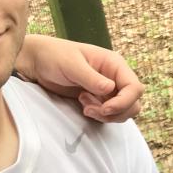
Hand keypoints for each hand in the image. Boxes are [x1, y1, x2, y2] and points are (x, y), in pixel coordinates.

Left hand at [16, 33, 144, 121]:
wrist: (37, 63)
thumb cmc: (54, 56)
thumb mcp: (71, 65)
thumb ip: (91, 78)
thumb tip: (110, 88)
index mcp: (114, 64)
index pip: (135, 88)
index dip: (124, 102)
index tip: (105, 109)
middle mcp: (115, 77)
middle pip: (133, 103)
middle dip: (115, 112)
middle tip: (91, 109)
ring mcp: (108, 90)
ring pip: (123, 112)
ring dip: (106, 115)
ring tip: (85, 106)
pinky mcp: (99, 100)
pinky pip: (110, 114)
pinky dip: (99, 116)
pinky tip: (83, 105)